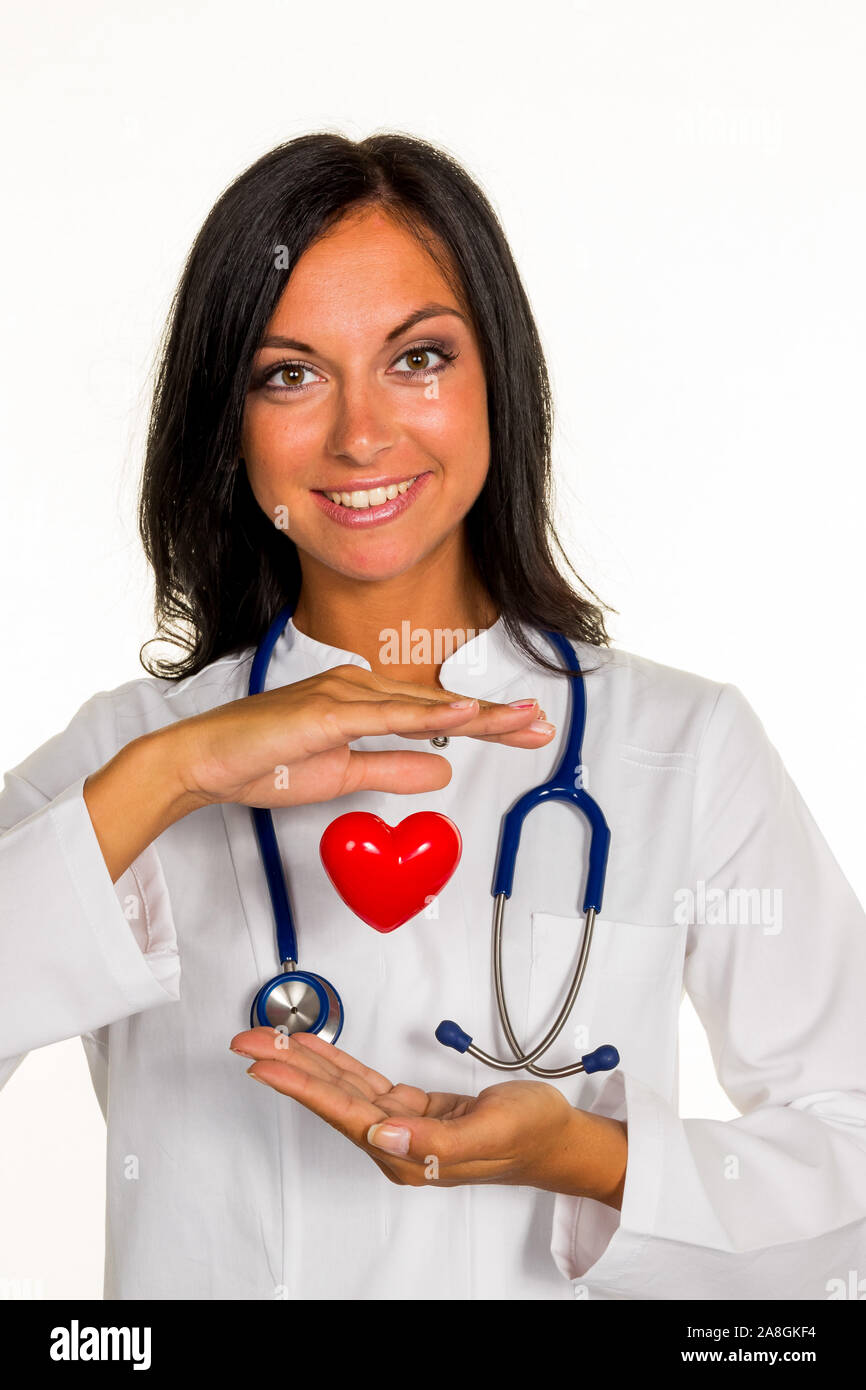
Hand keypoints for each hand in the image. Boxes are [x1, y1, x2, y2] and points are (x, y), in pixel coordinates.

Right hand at [172, 663, 553, 810]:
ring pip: (423, 708)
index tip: (522, 730)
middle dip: (495, 718)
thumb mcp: (343, 775)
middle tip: (541, 724)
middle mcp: (358, 689)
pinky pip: (387, 716)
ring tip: (521, 720)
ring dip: (476, 715)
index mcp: (362, 702)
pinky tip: (463, 716)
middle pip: (440, 707)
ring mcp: (342, 695)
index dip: (482, 722)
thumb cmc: (262, 762)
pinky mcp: (326, 712)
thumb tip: (442, 774)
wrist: (204, 762)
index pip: (435, 715)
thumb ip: (393, 770)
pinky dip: (428, 716)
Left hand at [230, 1027, 626, 1208]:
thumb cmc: (531, 1135)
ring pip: (342, 1088)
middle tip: (247, 1043)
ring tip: (269, 1041)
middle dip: (287, 1068)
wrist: (556, 1137)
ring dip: (306, 1062)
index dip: (301, 1086)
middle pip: (330, 1099)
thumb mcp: (492, 1133)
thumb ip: (434, 1143)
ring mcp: (401, 1126)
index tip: (264, 1065)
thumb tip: (379, 1135)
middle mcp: (396, 1143)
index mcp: (409, 1155)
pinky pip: (364, 1082)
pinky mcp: (412, 1111)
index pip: (342, 1114)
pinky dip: (338, 1062)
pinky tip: (316, 1049)